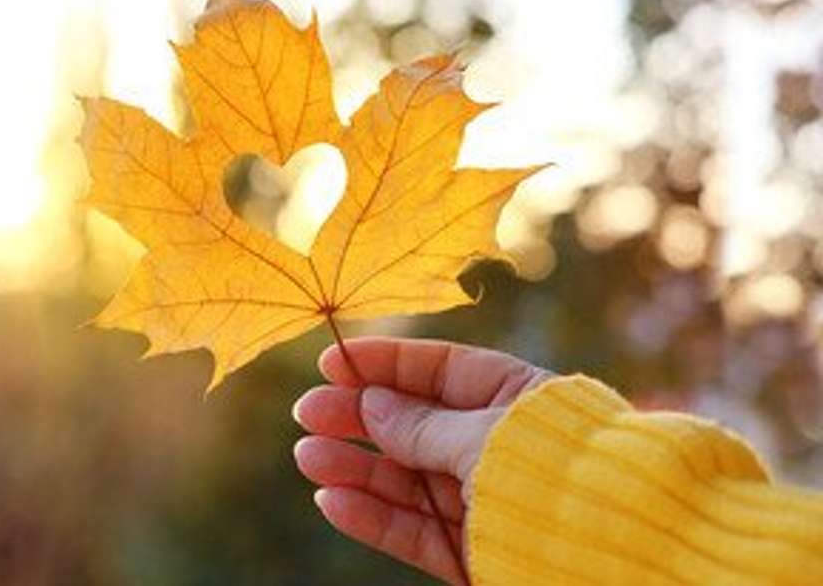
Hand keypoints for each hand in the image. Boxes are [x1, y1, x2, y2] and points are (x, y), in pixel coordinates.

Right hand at [292, 337, 550, 584]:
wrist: (609, 555)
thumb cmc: (556, 475)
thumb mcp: (484, 437)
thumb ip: (423, 425)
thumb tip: (371, 403)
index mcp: (513, 398)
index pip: (439, 370)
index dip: (385, 364)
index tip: (333, 361)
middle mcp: (493, 445)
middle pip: (412, 424)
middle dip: (359, 417)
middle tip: (308, 411)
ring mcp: (480, 499)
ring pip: (404, 478)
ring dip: (354, 466)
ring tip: (308, 456)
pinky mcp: (470, 549)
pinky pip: (413, 529)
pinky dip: (371, 516)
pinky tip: (332, 500)